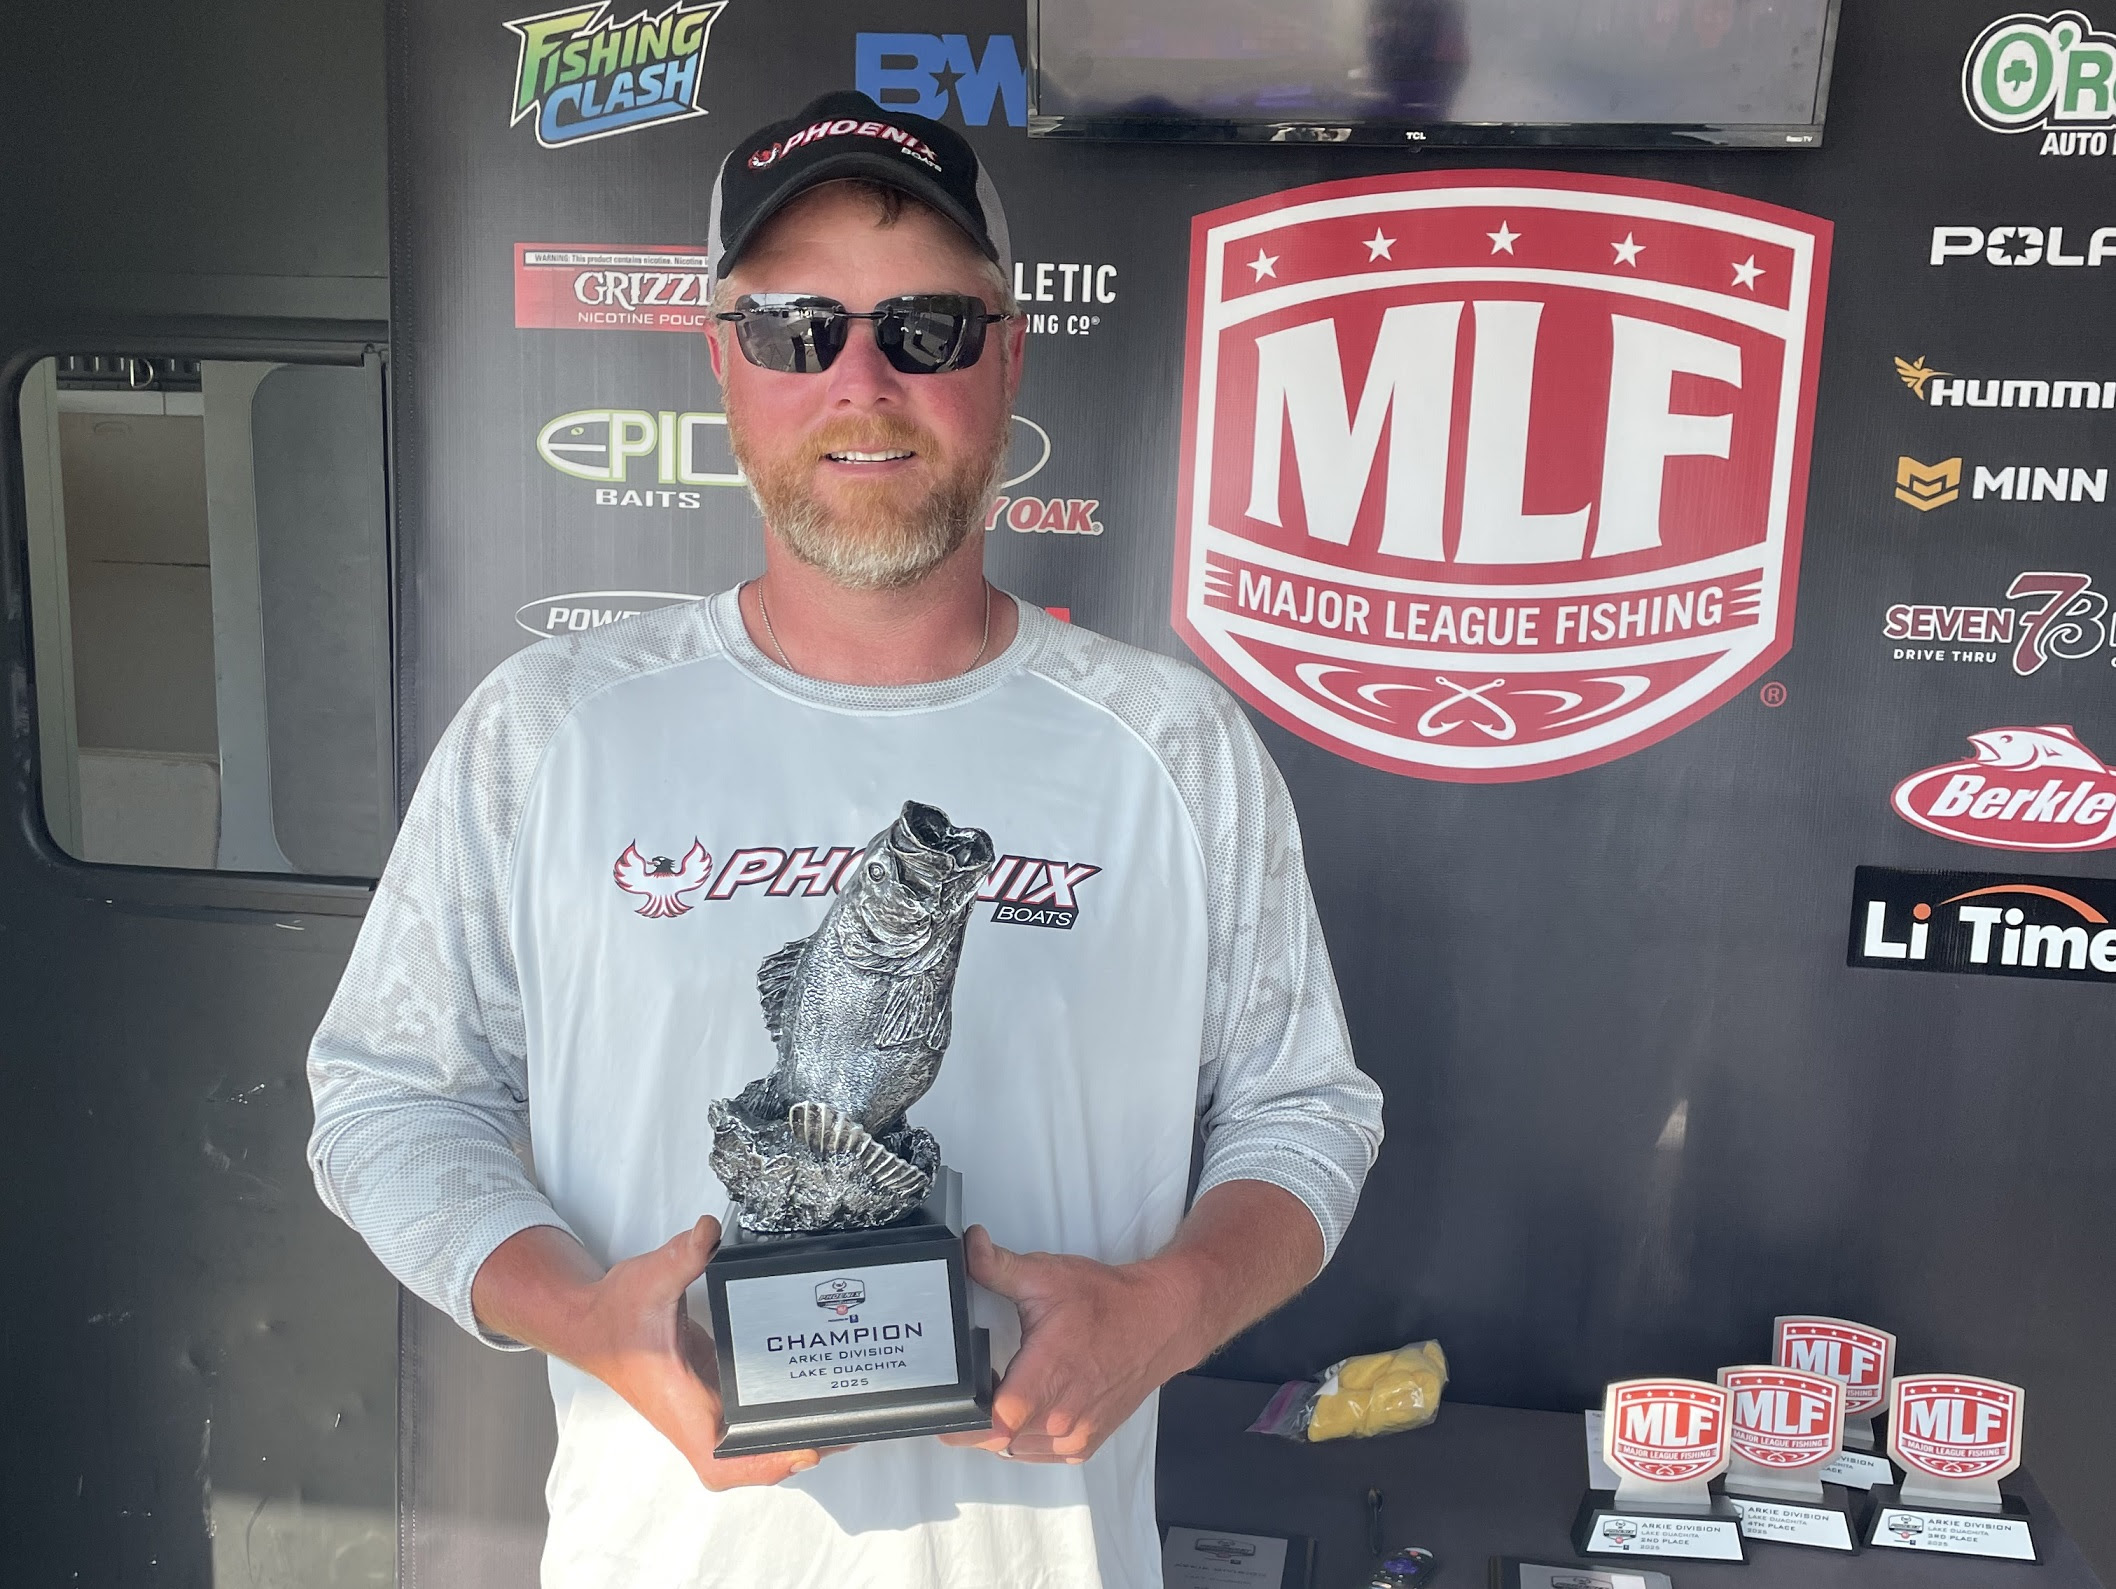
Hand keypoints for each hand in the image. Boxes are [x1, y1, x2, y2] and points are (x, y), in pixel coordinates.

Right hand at [487, 1217, 829, 1491]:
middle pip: (753, 1462)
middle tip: (847, 1425)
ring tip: (844, 1416)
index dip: (768, 1462)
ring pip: (754, 1450)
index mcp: (682, 1408)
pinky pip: (751, 1425)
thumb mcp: (649, 1280)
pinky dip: (780, 1421)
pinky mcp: (713, 1400)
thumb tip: (705, 1233)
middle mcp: (696, 1421)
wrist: (592, 1322)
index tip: (807, 1448)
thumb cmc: (615, 1314)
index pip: (725, 1461)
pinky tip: (810, 1398)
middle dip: (800, 1451)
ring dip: (794, 1440)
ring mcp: (706, 1414)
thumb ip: (680, 1257)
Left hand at [940, 1225, 1205, 1462]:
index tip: (948, 1400)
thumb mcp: (1046, 1276)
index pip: (995, 1423)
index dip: (963, 1419)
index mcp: (1048, 1376)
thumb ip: (997, 1266)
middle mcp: (1061, 1416)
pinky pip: (1038, 1454)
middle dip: (973, 1419)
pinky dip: (1024, 1437)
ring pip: (1014, 1451)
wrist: (1159, 1322)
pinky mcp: (1085, 1445)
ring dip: (999, 1430)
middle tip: (969, 1386)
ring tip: (998, 1392)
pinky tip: (1027, 1406)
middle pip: (996, 1440)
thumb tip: (968, 1246)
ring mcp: (1074, 1437)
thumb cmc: (1108, 1302)